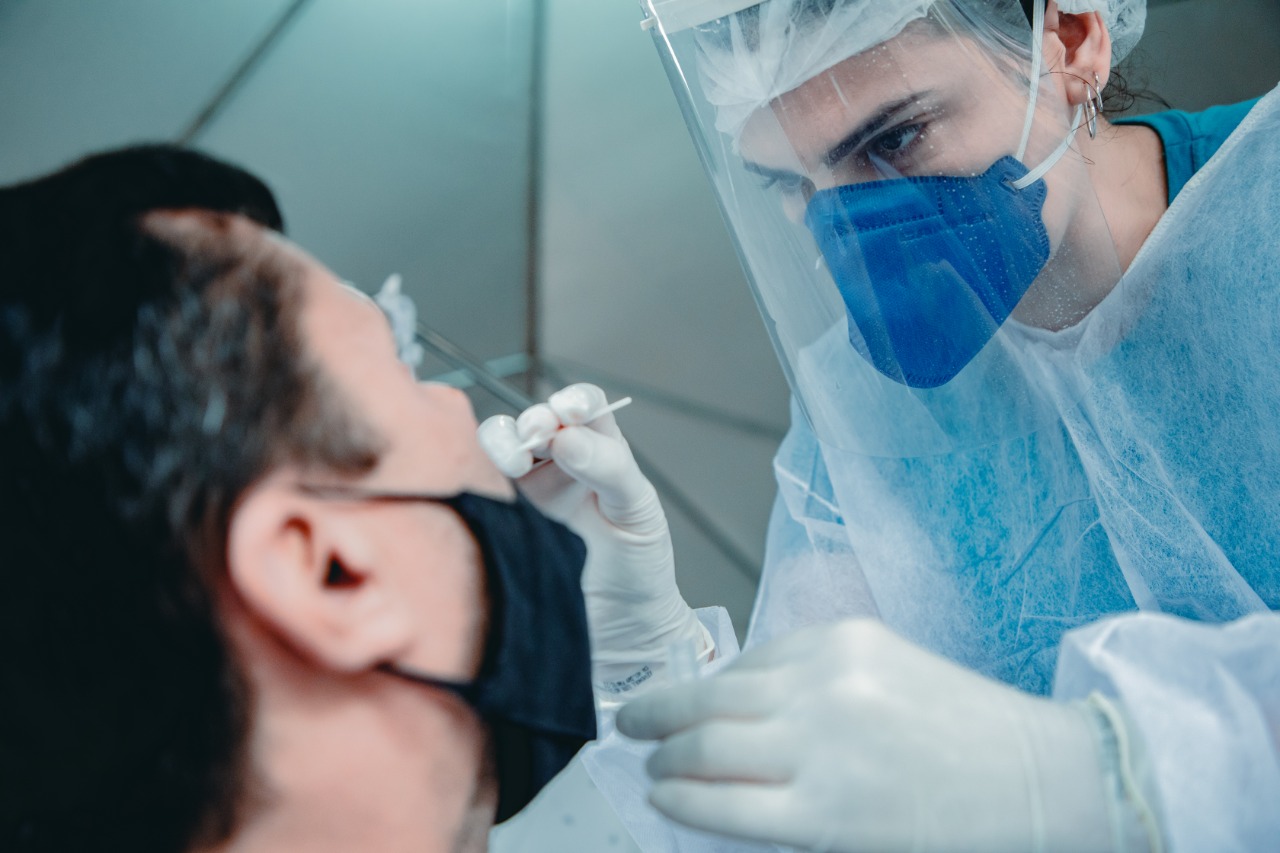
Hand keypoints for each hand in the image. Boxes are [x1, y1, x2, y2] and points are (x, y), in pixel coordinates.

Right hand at [478, 384, 709, 698]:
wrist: (620, 631)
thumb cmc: (639, 568)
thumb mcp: (638, 511)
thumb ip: (610, 467)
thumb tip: (567, 436)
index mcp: (599, 452)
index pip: (582, 406)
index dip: (574, 400)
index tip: (570, 410)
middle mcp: (558, 465)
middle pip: (533, 421)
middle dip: (534, 420)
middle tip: (541, 437)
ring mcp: (526, 492)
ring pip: (498, 446)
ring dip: (502, 443)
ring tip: (515, 463)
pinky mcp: (500, 520)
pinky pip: (478, 486)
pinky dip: (476, 475)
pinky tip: (489, 485)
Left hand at [617, 620, 1129, 852]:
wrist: (1044, 777)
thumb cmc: (970, 729)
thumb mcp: (887, 668)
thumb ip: (814, 677)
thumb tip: (734, 704)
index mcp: (838, 641)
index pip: (741, 666)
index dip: (697, 691)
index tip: (675, 703)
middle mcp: (821, 683)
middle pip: (705, 702)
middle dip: (655, 716)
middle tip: (632, 727)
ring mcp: (820, 746)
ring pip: (704, 750)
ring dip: (664, 761)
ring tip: (651, 770)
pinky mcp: (826, 812)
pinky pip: (726, 806)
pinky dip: (683, 800)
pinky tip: (668, 799)